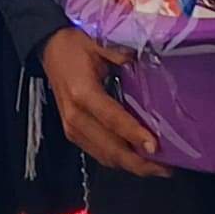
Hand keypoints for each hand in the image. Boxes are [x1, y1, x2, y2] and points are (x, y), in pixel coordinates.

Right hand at [42, 28, 168, 180]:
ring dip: (132, 166)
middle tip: (166, 168)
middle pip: (110, 148)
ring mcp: (72, 129)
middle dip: (139, 163)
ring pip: (105, 156)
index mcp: (83, 94)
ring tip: (158, 168)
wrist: (48, 49)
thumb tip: (144, 64)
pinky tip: (138, 160)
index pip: (112, 119)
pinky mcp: (73, 134)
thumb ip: (121, 55)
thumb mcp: (98, 44)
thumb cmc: (73, 46)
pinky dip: (120, 160)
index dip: (134, 134)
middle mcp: (75, 117)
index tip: (155, 147)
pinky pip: (99, 154)